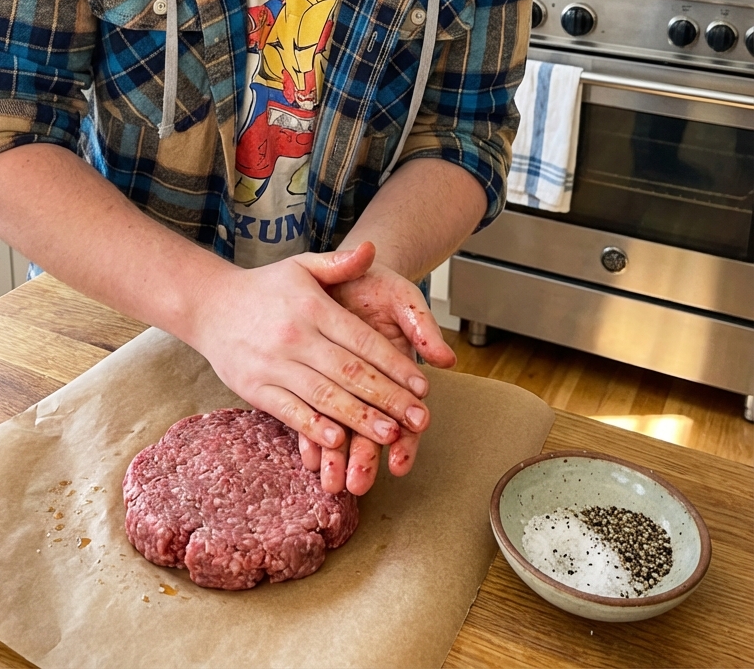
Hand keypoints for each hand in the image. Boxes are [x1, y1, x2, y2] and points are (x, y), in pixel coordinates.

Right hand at [189, 241, 434, 487]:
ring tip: (391, 435)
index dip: (394, 365)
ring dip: (360, 419)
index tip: (422, 386)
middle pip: (350, 373)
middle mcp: (295, 336)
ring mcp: (273, 364)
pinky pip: (289, 411)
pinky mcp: (254, 388)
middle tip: (419, 419)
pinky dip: (313, 428)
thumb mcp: (302, 266)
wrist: (209, 305)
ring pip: (324, 397)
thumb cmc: (264, 287)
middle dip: (388, 398)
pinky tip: (338, 441)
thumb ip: (339, 263)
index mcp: (312, 307)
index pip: (362, 341)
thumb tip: (372, 249)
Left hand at [298, 249, 456, 495]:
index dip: (406, 439)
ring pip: (342, 428)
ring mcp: (342, 385)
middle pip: (371, 429)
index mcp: (396, 370)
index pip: (405, 412)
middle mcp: (370, 385)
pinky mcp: (315, 378)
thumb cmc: (378, 285)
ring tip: (332, 483)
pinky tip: (308, 458)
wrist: (343, 271)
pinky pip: (313, 411)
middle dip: (366, 459)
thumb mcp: (402, 298)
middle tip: (358, 484)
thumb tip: (446, 358)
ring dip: (338, 457)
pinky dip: (311, 435)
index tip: (400, 463)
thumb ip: (422, 326)